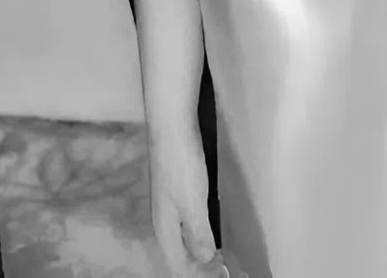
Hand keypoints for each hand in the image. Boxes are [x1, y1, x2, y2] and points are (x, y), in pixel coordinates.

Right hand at [146, 120, 223, 276]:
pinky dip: (199, 232)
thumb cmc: (181, 165)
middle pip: (178, 254)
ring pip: (182, 238)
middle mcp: (163, 219)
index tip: (221, 274)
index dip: (198, 275)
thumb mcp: (193, 203)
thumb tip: (206, 260)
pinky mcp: (176, 188)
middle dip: (198, 266)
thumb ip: (199, 235)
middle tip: (223, 268)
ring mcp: (168, 203)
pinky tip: (210, 226)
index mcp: (164, 228)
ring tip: (219, 253)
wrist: (171, 124)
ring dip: (199, 249)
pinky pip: (186, 222)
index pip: (178, 265)